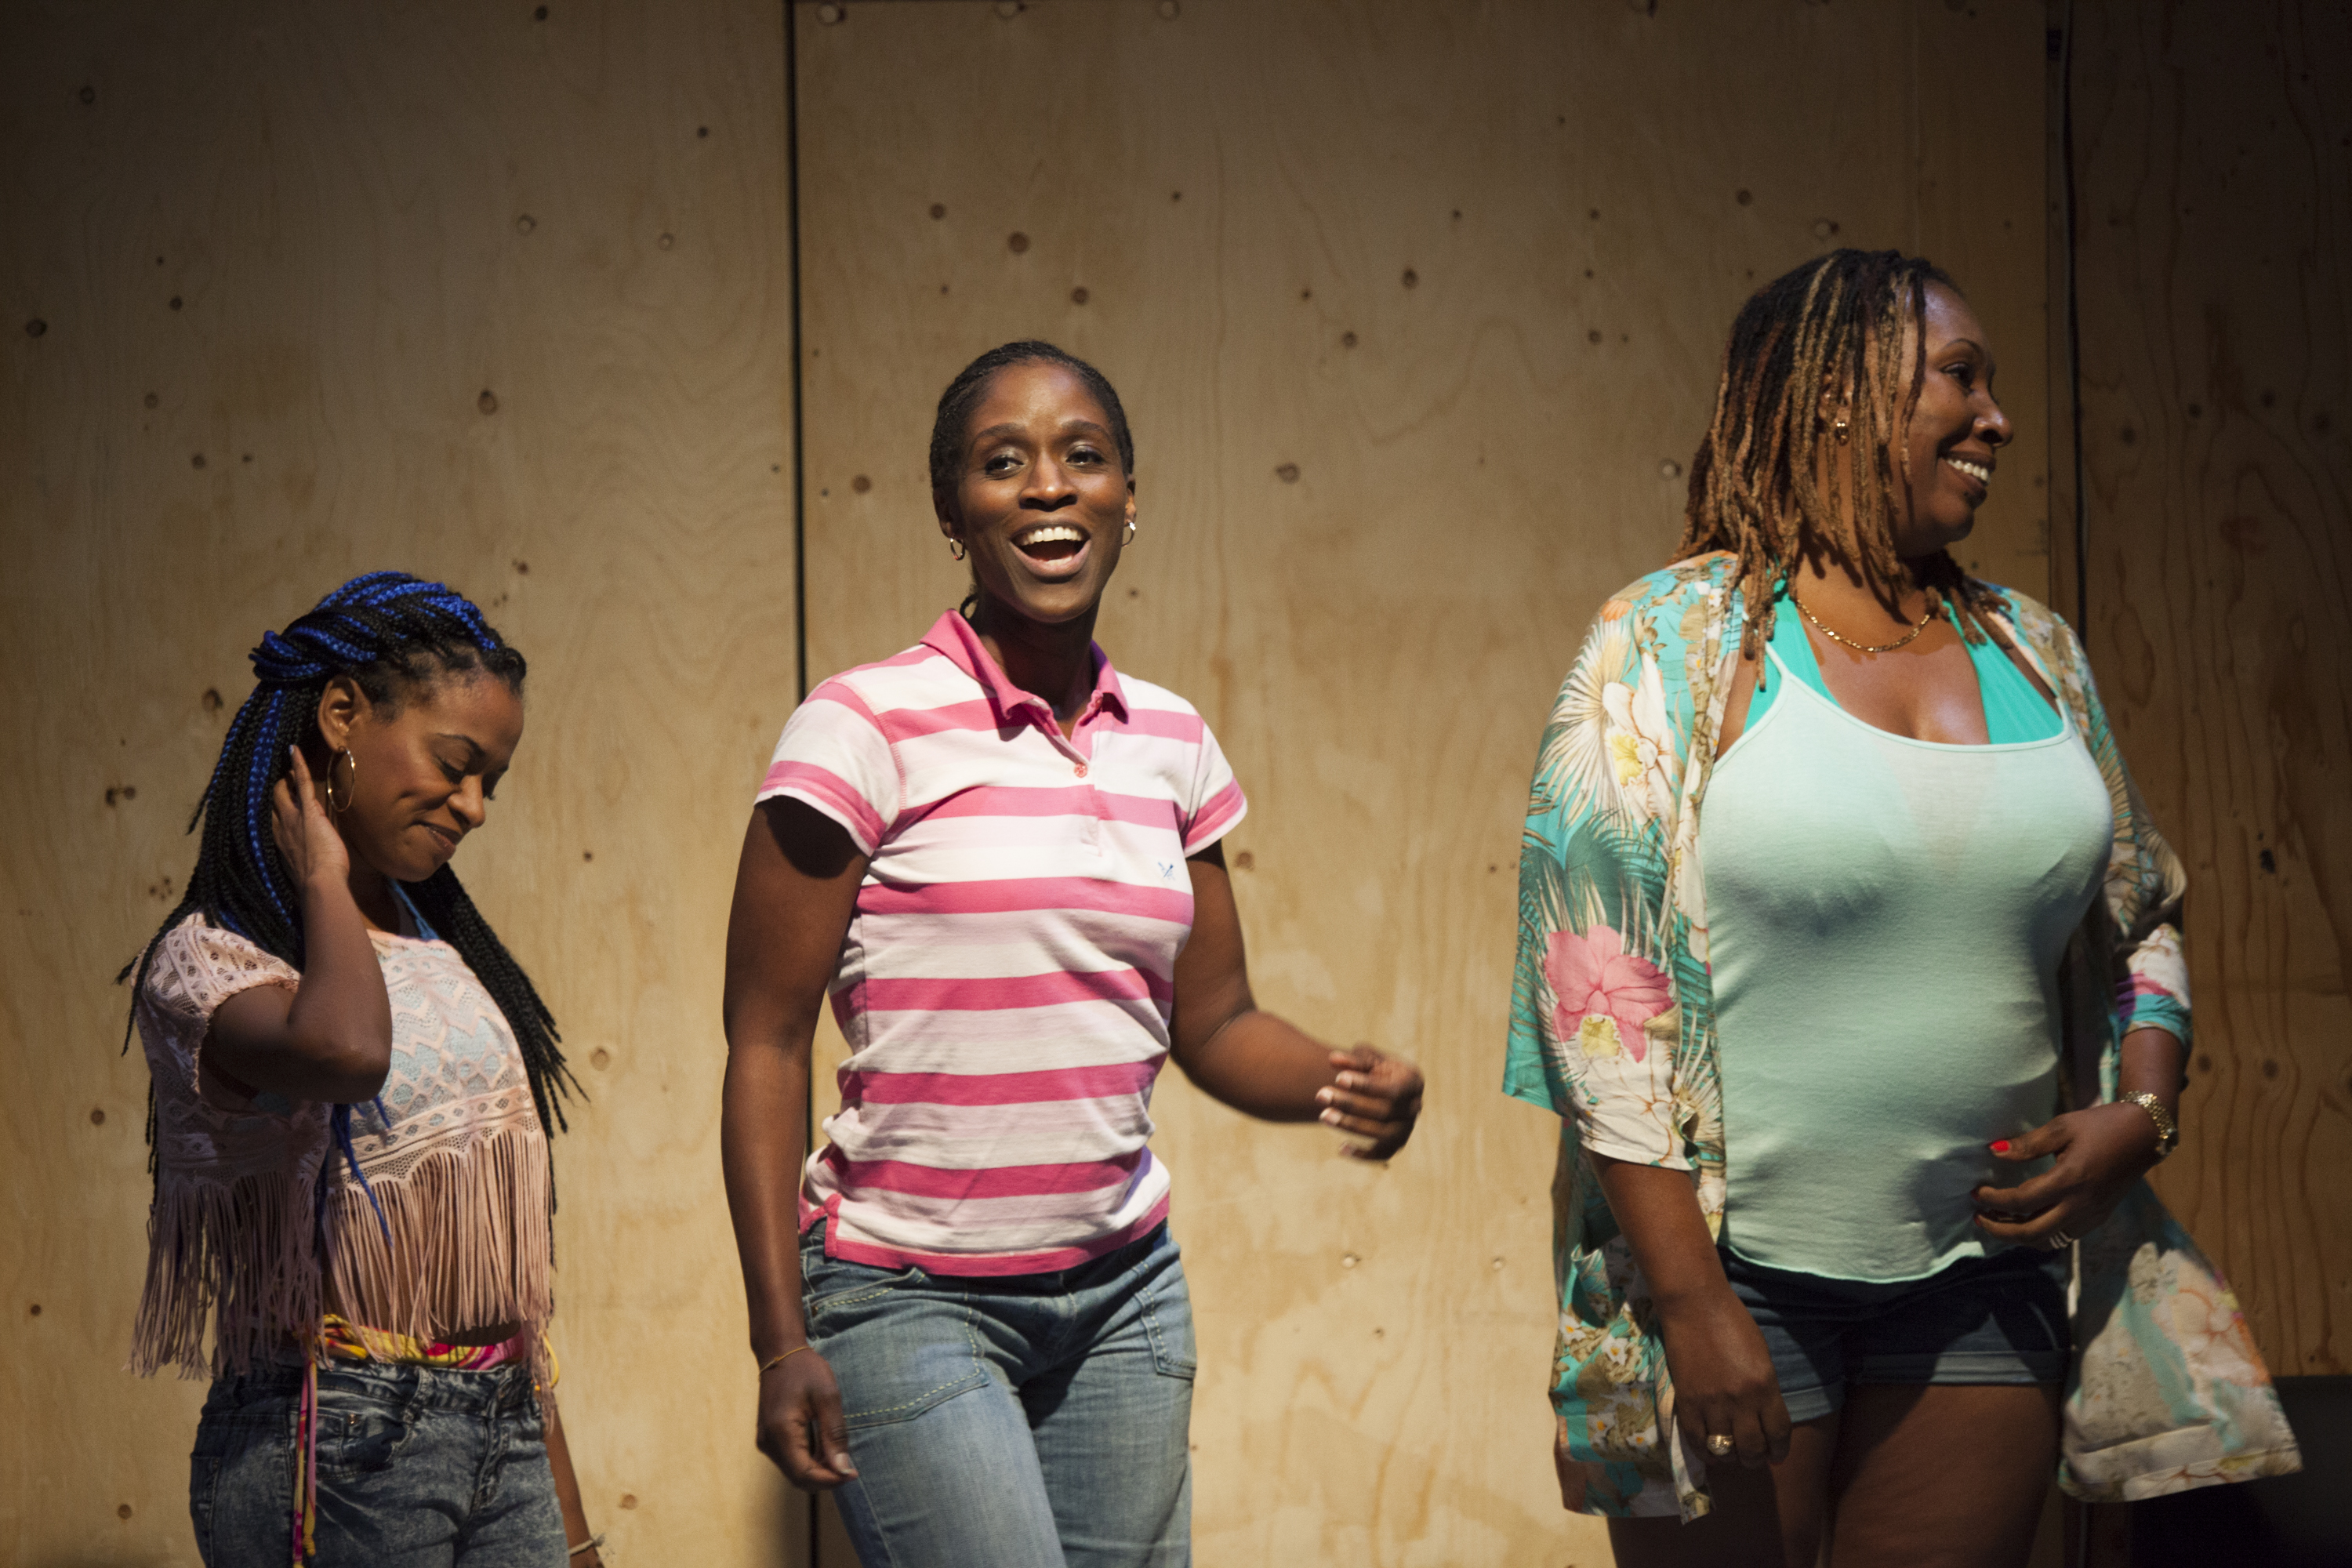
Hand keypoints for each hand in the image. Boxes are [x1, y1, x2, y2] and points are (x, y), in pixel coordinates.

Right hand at [268, 746, 350, 888]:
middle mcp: (279, 827)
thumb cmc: (317, 880)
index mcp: (277, 842)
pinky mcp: (308, 811)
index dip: (270, 809)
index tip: (270, 803)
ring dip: (285, 777)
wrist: (320, 882)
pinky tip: (294, 750)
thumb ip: (301, 856)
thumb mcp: (303, 868)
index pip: (270, 819)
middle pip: (271, 801)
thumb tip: (307, 852)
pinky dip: (298, 765)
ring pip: (281, 790)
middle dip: (275, 790)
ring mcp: (292, 817)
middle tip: (281, 779)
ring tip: (287, 765)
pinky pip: (302, 783)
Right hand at [755, 1348, 857, 1490]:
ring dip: (818, 1471)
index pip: (805, 1473)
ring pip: (793, 1472)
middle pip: (798, 1478)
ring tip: (840, 1457)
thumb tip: (843, 1469)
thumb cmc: (806, 1370)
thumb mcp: (828, 1398)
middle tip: (850, 1468)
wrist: (780, 1353)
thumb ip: (835, 1435)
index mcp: (781, 1432)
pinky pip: (789, 1460)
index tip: (854, 1474)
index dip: (830, 1480)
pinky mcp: (768, 1438)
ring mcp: (765, 1441)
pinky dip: (809, 1462)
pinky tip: (825, 1450)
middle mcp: (768, 1442)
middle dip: (825, 1478)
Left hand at [1316, 1045, 1423, 1159]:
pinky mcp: (1397, 1144)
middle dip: (1350, 1104)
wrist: (1382, 1086)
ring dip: (1352, 1126)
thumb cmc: (1374, 1068)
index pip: (1390, 1088)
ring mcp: (1407, 1128)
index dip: (1365, 1085)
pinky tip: (1341, 1149)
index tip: (1338, 1078)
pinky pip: (1383, 1154)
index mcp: (1413, 1081)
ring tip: (1323, 1115)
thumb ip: (1354, 1060)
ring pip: (1382, 1133)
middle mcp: (1414, 1107)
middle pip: (1384, 1111)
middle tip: (1320, 1095)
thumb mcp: (1368, 1058)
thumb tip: (1333, 1059)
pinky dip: (1364, 1155)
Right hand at [1654, 1287, 1790, 1469]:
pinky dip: (1704, 1452)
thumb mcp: (1762, 1356)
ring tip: (1731, 1454)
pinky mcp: (1687, 1401)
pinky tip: (1710, 1452)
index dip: (1780, 1450)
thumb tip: (1764, 1417)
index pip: (1778, 1433)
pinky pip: (1696, 1439)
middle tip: (1753, 1457)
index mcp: (1765, 1387)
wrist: (1694, 1305)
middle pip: (1752, 1448)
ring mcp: (1712, 1403)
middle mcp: (1741, 1401)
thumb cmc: (1733, 1322)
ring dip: (1731, 1457)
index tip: (1777, 1455)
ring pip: (1725, 1449)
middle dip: (1755, 1458)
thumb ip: (1765, 1389)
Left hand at [1973, 1102, 2164, 1247]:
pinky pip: (2064, 1237)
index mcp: (2070, 1180)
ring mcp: (2092, 1216)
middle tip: (1979, 1218)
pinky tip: (2026, 1221)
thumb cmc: (2101, 1126)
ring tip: (1998, 1221)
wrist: (2144, 1135)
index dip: (1994, 1200)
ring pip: (2049, 1241)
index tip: (1976, 1193)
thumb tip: (1994, 1151)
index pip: (2022, 1201)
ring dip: (2019, 1237)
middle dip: (2000, 1230)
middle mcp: (2081, 1205)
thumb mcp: (2062, 1127)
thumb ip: (2028, 1144)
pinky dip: (2040, 1235)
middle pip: (2032, 1233)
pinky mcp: (2098, 1218)